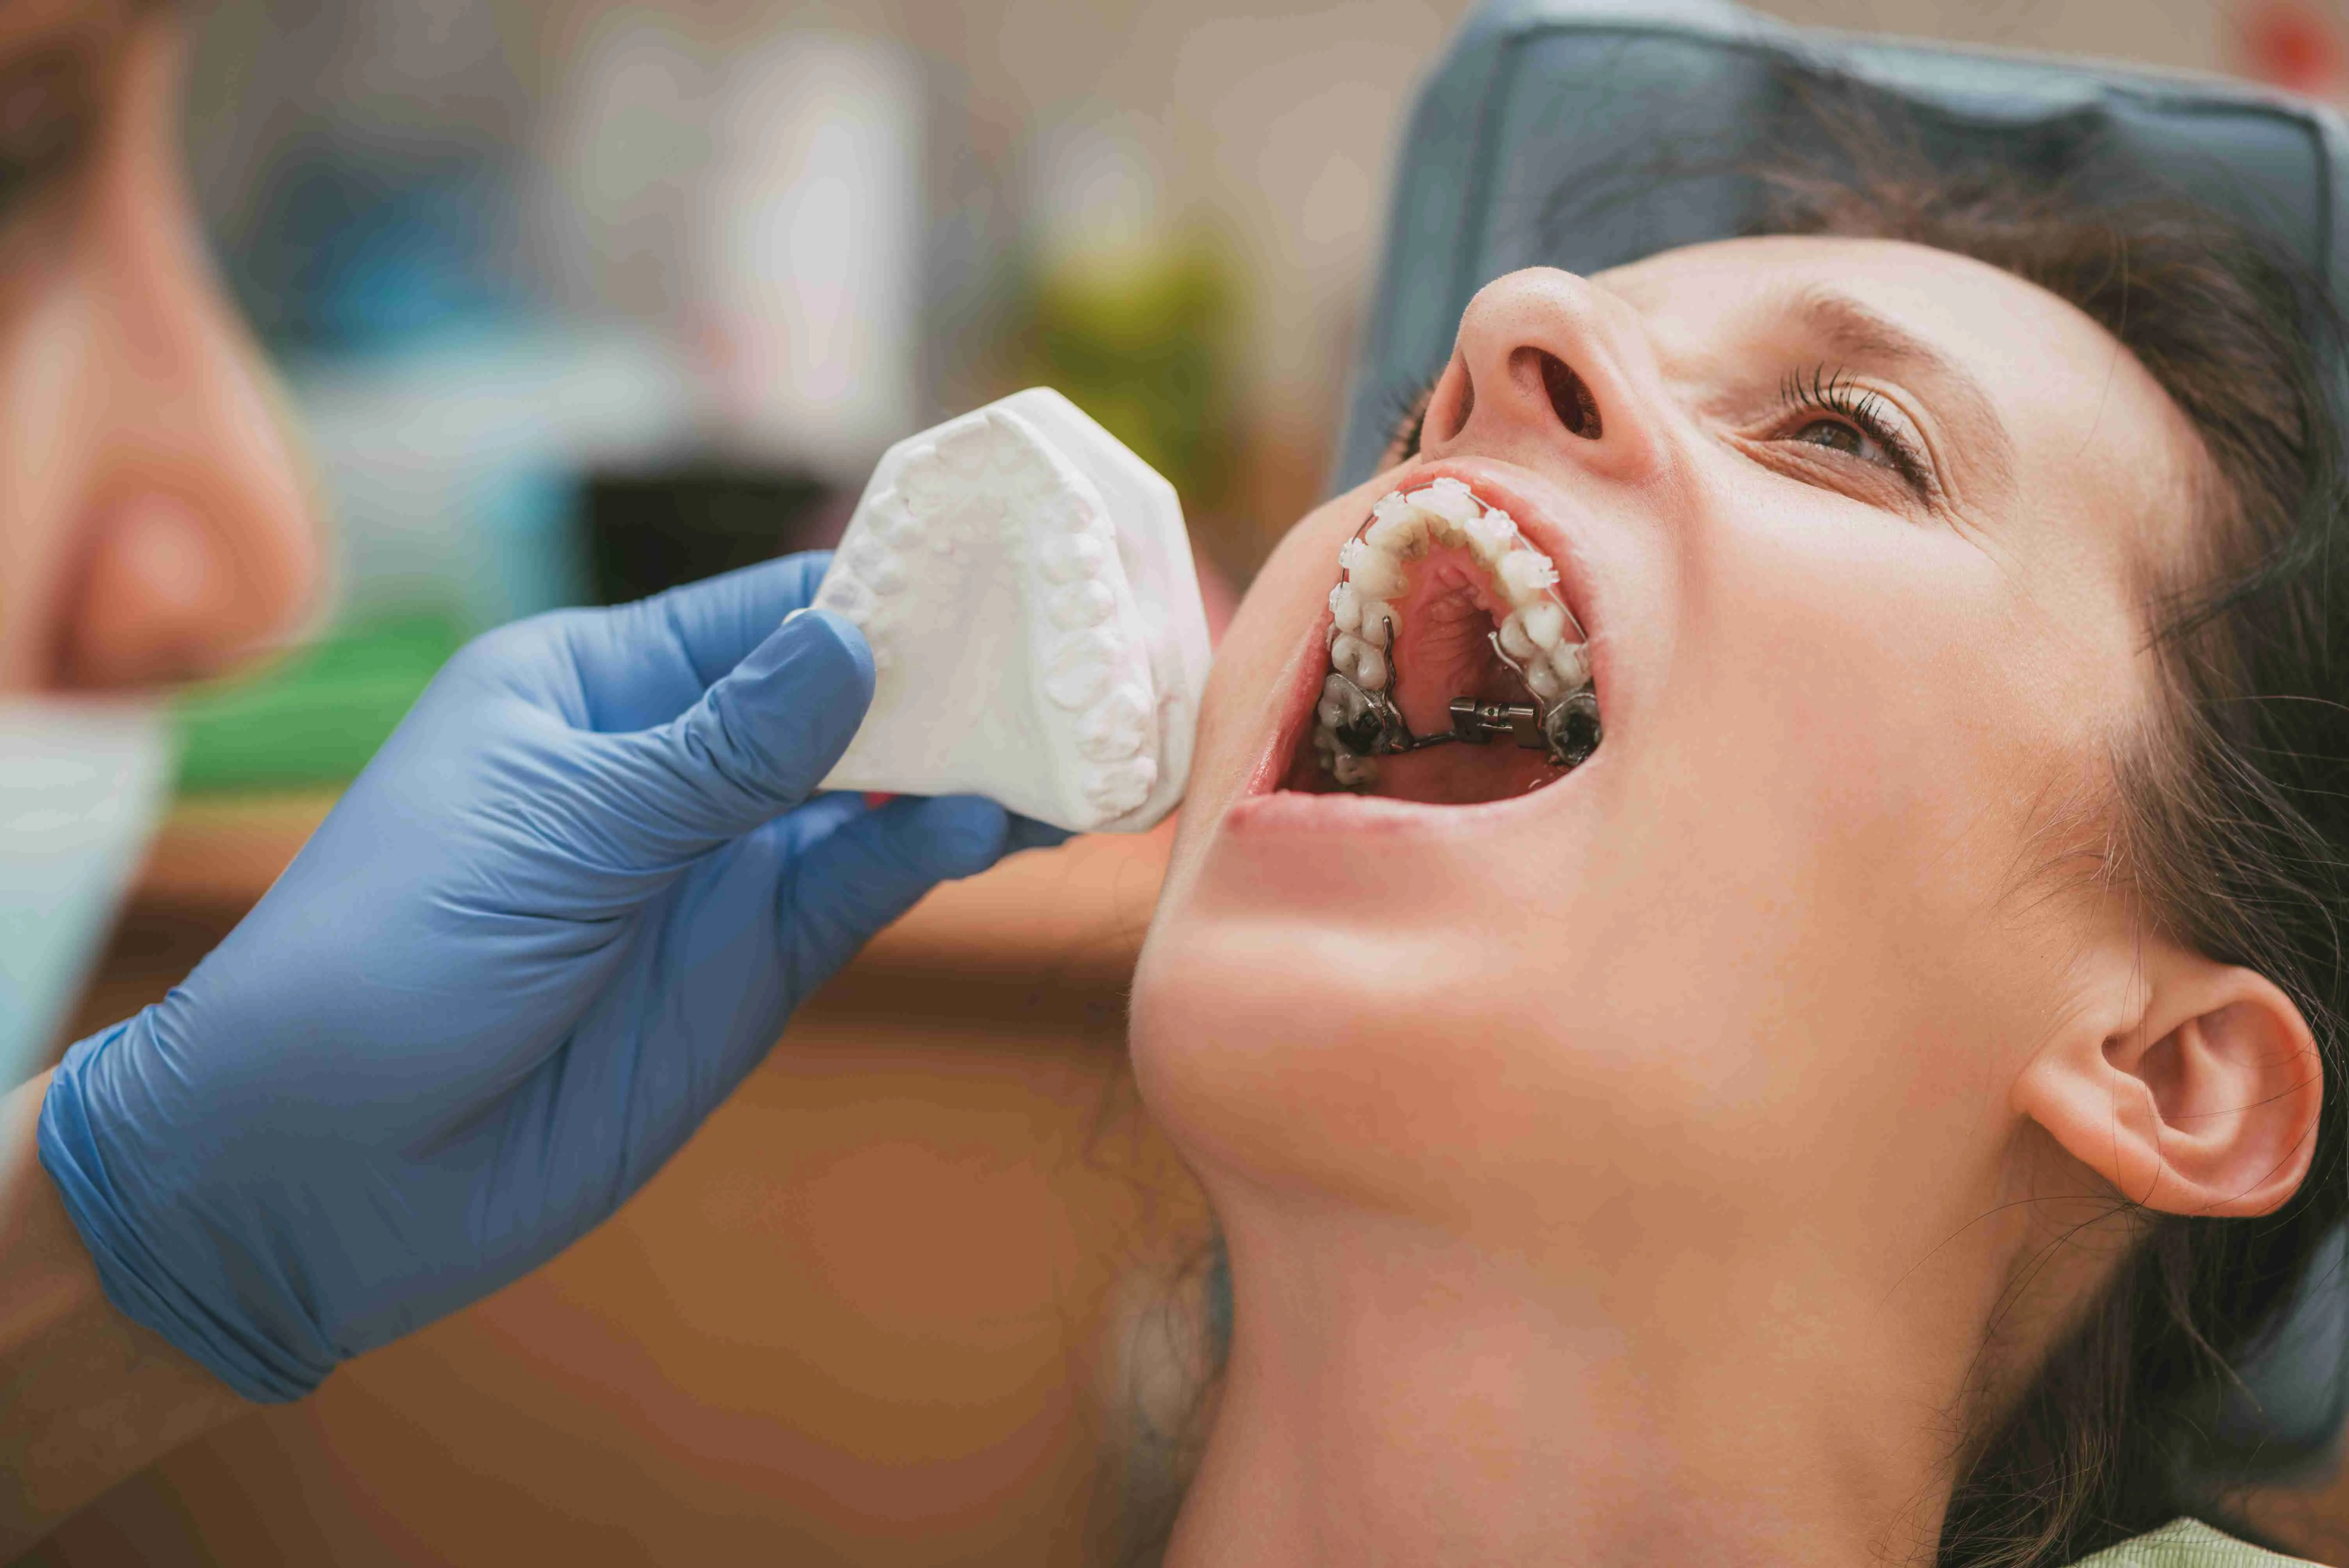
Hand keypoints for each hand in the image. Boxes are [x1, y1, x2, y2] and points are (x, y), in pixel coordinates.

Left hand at [38, 552, 1063, 1400]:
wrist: (315, 1174)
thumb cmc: (385, 962)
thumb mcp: (555, 831)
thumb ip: (718, 750)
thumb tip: (853, 643)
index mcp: (595, 687)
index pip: (766, 612)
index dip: (882, 592)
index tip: (1001, 574)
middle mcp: (671, 764)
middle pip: (841, 701)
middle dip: (948, 681)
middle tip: (1076, 662)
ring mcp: (718, 869)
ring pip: (871, 797)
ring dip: (963, 770)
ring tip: (1071, 746)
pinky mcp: (753, 967)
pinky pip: (858, 889)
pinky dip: (926, 857)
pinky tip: (989, 829)